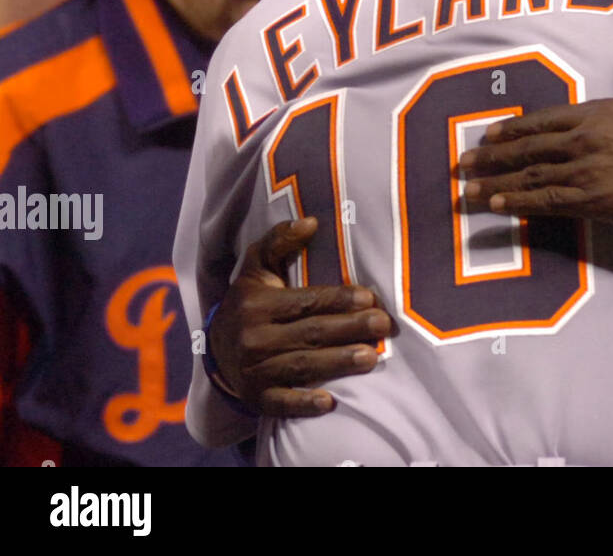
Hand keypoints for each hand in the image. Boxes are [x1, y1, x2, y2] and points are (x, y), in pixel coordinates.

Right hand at [208, 218, 393, 417]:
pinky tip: (330, 402)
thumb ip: (280, 241)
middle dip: (350, 329)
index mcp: (257, 305)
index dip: (338, 300)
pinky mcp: (256, 398)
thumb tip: (311, 222)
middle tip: (383, 326)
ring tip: (371, 358)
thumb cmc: (250, 300)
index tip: (369, 298)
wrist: (216, 349)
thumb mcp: (257, 266)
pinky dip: (304, 404)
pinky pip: (281, 403)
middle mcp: (253, 338)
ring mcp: (254, 371)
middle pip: (310, 334)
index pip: (305, 302)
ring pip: (302, 366)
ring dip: (338, 363)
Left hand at [459, 23, 612, 224]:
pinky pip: (547, 202)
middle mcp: (584, 140)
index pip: (544, 120)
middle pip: (527, 149)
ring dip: (495, 183)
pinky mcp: (594, 200)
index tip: (490, 134)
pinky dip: (518, 204)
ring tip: (468, 190)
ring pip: (529, 177)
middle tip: (462, 164)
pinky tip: (496, 207)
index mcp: (598, 113)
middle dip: (491, 157)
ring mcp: (585, 171)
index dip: (514, 129)